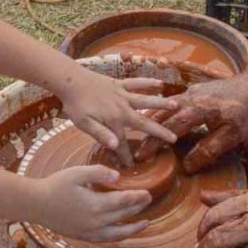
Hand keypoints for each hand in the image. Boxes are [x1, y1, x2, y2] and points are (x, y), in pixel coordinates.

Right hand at [32, 165, 153, 241]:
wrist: (35, 204)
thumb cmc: (55, 185)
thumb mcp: (77, 172)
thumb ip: (99, 173)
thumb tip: (117, 177)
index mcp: (96, 205)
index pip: (124, 202)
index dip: (138, 197)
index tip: (148, 193)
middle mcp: (96, 222)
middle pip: (123, 216)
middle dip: (138, 208)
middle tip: (149, 200)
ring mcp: (89, 232)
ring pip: (117, 234)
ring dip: (133, 229)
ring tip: (145, 224)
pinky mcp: (82, 236)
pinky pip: (105, 240)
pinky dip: (117, 238)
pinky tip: (121, 234)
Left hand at [57, 70, 177, 166]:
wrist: (71, 81)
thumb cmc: (75, 104)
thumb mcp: (83, 123)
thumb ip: (100, 134)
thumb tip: (114, 145)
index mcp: (113, 121)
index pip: (122, 143)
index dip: (127, 156)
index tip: (133, 166)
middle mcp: (122, 109)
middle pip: (144, 122)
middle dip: (159, 131)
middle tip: (174, 138)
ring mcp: (123, 95)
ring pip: (146, 100)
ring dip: (161, 104)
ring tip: (176, 105)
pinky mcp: (119, 84)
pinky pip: (137, 83)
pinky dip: (148, 82)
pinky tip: (159, 83)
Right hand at [134, 76, 247, 172]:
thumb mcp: (233, 135)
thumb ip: (209, 150)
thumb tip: (187, 167)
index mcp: (198, 109)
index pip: (169, 128)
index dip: (154, 143)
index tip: (142, 157)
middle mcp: (191, 97)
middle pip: (162, 116)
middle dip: (148, 133)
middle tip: (138, 150)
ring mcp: (193, 91)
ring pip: (166, 107)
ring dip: (154, 121)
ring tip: (143, 135)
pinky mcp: (198, 90)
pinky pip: (174, 102)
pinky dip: (164, 113)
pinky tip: (163, 120)